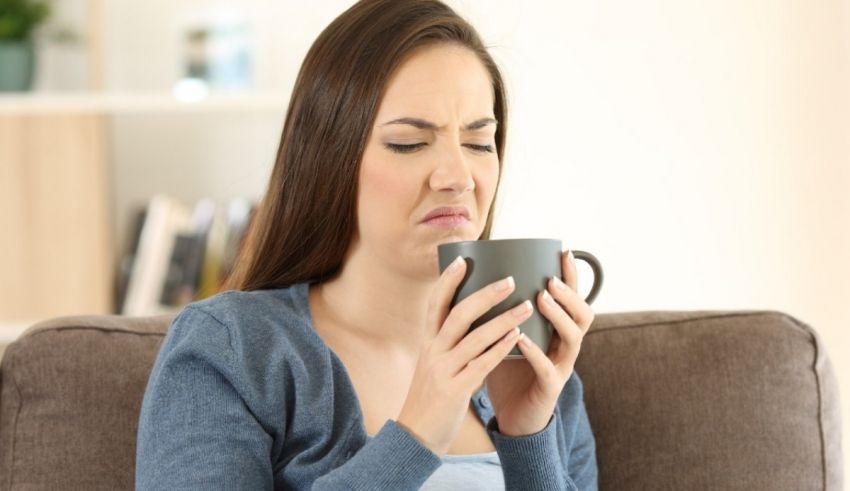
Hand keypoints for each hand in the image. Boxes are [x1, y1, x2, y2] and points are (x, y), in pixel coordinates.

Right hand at [396, 257, 532, 455]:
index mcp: (427, 343)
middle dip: (485, 295)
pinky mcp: (455, 390)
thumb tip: (470, 320)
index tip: (462, 259)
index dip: (447, 280)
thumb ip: (448, 343)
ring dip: (502, 320)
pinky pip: (481, 364)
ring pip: (474, 338)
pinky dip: (500, 348)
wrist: (416, 436)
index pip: (435, 304)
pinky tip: (518, 337)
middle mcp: (433, 352)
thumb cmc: (430, 398)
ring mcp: (443, 371)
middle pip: (458, 314)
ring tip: (526, 306)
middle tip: (510, 279)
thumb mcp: (433, 364)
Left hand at [484, 250, 595, 435]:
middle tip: (550, 280)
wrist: (512, 417)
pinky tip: (521, 340)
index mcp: (556, 331)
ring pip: (573, 338)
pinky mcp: (549, 388)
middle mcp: (564, 346)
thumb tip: (477, 275)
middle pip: (583, 315)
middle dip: (570, 294)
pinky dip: (535, 352)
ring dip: (558, 316)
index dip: (571, 276)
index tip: (564, 251)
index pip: (571, 298)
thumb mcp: (505, 335)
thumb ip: (500, 311)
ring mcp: (561, 367)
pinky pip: (547, 368)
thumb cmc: (507, 371)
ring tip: (541, 299)